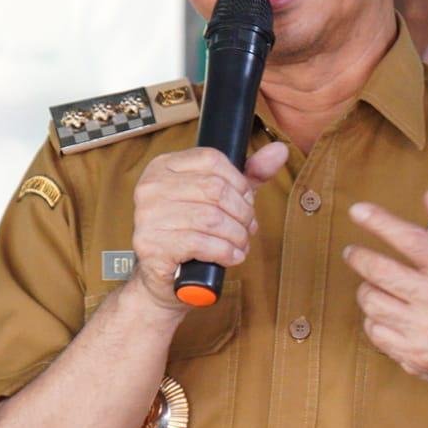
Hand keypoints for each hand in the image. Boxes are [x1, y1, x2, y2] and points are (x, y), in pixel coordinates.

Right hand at [127, 142, 289, 312]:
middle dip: (242, 212)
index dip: (239, 182)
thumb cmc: (193, 232)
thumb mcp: (222, 198)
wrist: (165, 277)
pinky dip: (225, 252)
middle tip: (248, 228)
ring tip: (240, 244)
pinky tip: (230, 257)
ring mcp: (147, 216)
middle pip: (215, 189)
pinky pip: (200, 243)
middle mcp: (151, 187)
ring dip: (237, 235)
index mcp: (164, 166)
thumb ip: (250, 174)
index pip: (211, 159)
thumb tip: (279, 150)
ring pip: (211, 218)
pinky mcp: (151, 245)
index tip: (246, 201)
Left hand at [344, 190, 427, 405]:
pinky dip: (375, 318)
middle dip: (358, 256)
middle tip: (352, 251)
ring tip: (376, 284)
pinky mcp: (413, 356)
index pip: (410, 240)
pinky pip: (374, 331)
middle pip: (379, 271)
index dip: (379, 222)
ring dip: (368, 288)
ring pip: (371, 302)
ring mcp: (423, 334)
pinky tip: (387, 312)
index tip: (358, 210)